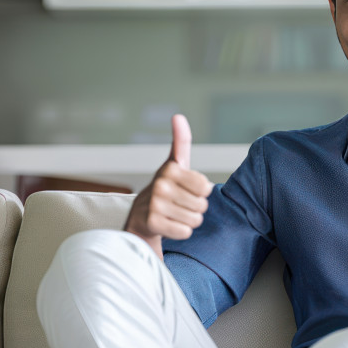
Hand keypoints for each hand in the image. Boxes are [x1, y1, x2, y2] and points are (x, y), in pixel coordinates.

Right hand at [124, 115, 212, 250]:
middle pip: (202, 204)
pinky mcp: (152, 223)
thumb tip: (178, 116)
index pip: (206, 187)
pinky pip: (185, 232)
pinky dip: (181, 231)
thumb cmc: (166, 187)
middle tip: (180, 204)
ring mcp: (155, 204)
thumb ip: (181, 141)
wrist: (142, 215)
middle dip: (196, 207)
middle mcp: (160, 185)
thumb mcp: (175, 163)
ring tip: (174, 214)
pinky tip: (169, 224)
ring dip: (189, 220)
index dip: (201, 191)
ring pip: (195, 219)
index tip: (186, 188)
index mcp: (170, 169)